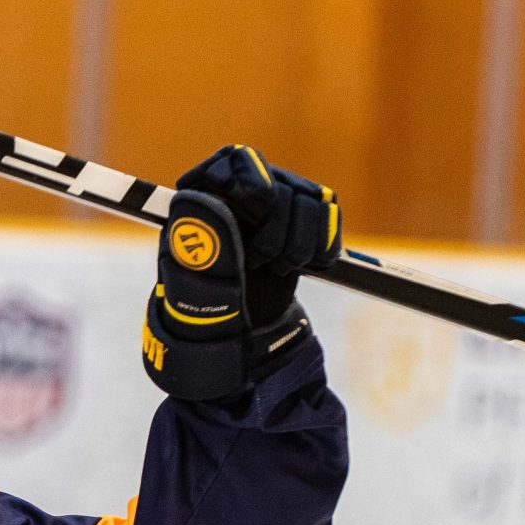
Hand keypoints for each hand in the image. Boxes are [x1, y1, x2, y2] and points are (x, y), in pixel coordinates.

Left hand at [141, 145, 340, 402]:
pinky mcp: (300, 231)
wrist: (243, 362)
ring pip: (308, 196)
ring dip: (300, 241)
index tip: (257, 212)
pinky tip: (306, 268)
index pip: (233, 162)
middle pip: (277, 179)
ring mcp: (269, 216)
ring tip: (279, 270)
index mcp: (196, 211)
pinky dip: (323, 244)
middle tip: (263, 261)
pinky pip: (328, 215)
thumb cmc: (207, 334)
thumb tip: (202, 205)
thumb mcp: (199, 301)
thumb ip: (204, 253)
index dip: (253, 182)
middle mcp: (233, 205)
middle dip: (279, 223)